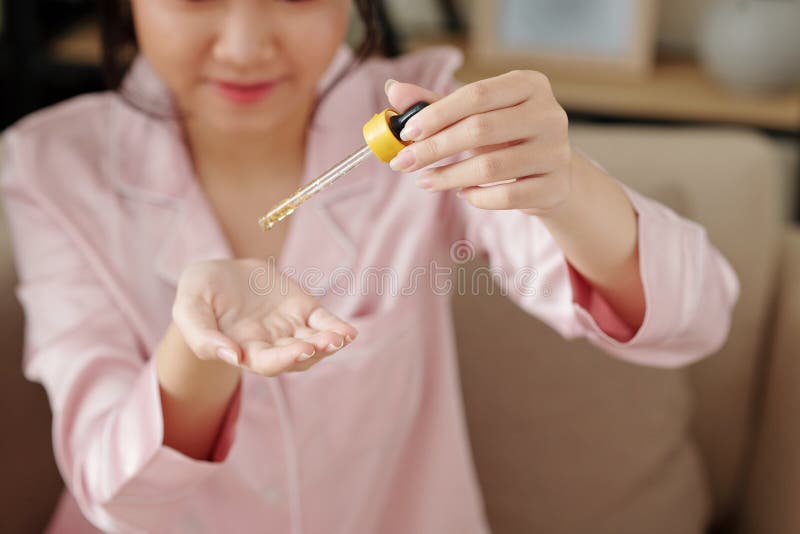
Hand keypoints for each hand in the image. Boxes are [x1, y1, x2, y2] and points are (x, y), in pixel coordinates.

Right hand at [172, 258, 357, 376]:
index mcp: (244, 351)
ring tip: (340, 338)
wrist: (217, 272)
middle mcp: (271, 345)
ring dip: (328, 343)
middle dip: (311, 351)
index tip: (299, 350)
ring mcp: (290, 328)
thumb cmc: (198, 292)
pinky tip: (349, 333)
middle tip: (324, 343)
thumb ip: (202, 336)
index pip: (268, 363)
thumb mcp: (188, 308)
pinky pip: (324, 323)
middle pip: (296, 357)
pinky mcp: (303, 309)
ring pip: (314, 343)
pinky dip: (337, 328)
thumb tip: (231, 357)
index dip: (284, 359)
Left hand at [385, 71, 573, 216]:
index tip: (406, 133)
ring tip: (425, 181)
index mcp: (529, 84)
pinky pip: (506, 196)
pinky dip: (477, 197)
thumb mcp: (474, 115)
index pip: (477, 94)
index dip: (437, 114)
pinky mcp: (555, 187)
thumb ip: (435, 104)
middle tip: (403, 163)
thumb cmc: (505, 137)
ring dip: (449, 177)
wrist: (551, 172)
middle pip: (481, 129)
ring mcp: (556, 152)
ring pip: (491, 167)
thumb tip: (393, 89)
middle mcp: (550, 114)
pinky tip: (463, 193)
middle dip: (435, 149)